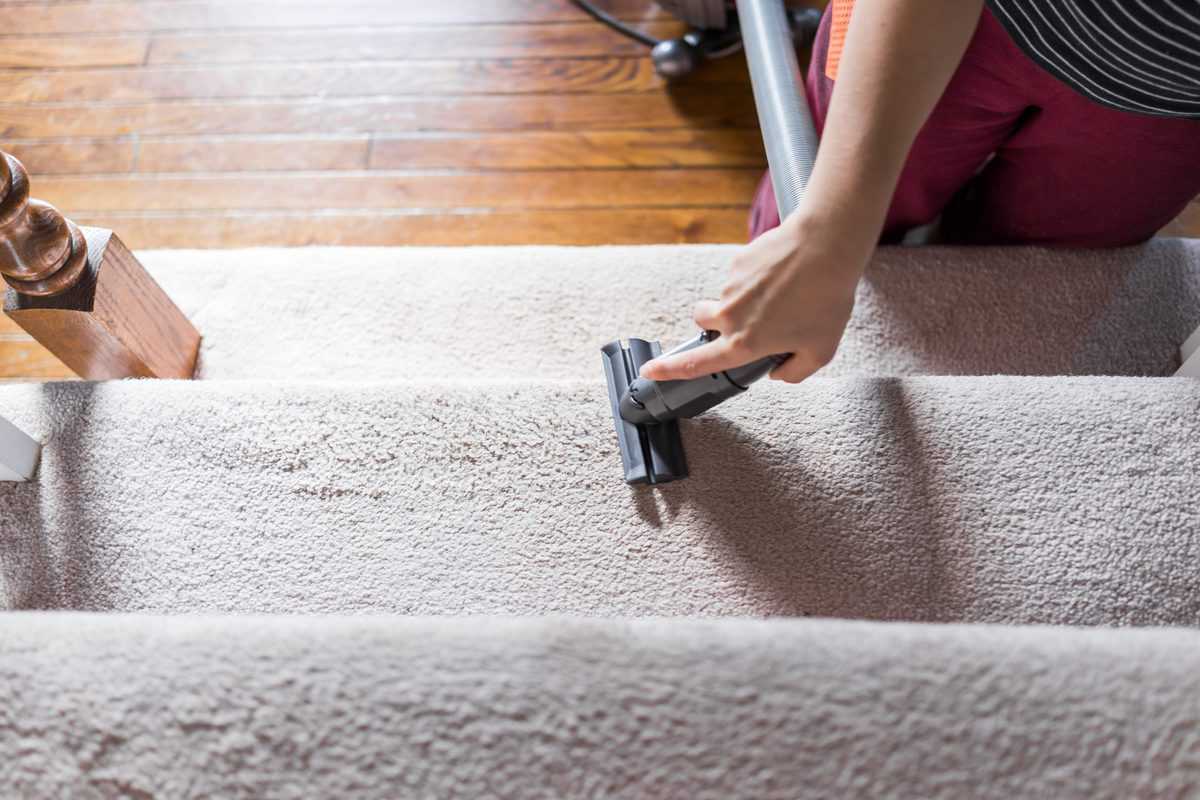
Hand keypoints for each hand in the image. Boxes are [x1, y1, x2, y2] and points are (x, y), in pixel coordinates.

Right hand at [639, 214, 867, 383]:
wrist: (826, 246)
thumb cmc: (826, 299)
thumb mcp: (820, 350)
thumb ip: (795, 372)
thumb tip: (778, 374)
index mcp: (744, 344)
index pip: (695, 363)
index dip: (669, 370)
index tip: (650, 371)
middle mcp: (729, 316)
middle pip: (701, 321)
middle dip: (713, 322)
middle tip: (746, 319)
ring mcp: (730, 287)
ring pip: (724, 298)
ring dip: (744, 299)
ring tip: (784, 293)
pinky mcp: (738, 263)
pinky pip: (740, 276)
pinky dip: (756, 279)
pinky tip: (784, 275)